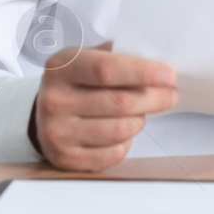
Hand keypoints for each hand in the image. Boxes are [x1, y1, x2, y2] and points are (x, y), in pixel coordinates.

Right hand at [29, 42, 178, 171]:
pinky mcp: (66, 158)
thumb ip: (117, 56)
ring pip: (121, 130)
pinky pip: (114, 153)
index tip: (169, 75)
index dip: (143, 72)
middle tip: (171, 94)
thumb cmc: (76, 81)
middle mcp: (54, 100)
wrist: (42, 113)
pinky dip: (127, 142)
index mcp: (61, 68)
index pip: (108, 70)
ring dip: (141, 120)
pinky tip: (122, 131)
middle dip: (155, 98)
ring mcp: (58, 132)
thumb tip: (158, 63)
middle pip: (121, 102)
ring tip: (141, 111)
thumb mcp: (86, 57)